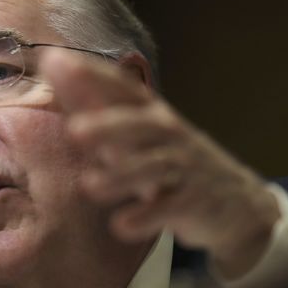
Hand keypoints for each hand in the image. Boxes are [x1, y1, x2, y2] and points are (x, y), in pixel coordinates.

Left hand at [40, 48, 280, 278]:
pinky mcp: (195, 201)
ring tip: (89, 186)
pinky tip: (121, 225)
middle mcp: (168, 134)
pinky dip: (146, 217)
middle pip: (140, 124)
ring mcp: (184, 167)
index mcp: (150, 113)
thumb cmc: (169, 159)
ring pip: (154, 167)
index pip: (122, 87)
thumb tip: (52, 64)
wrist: (236, 203)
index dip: (92, 74)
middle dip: (109, 125)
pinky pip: (170, 208)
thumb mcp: (135, 130)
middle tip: (75, 131)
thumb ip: (94, 101)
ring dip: (121, 176)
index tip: (57, 62)